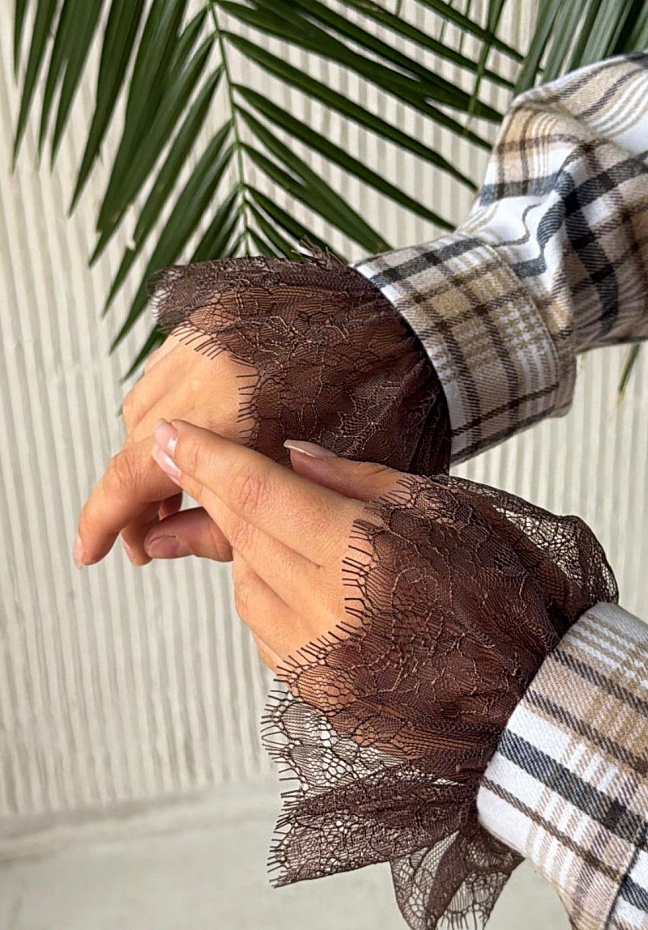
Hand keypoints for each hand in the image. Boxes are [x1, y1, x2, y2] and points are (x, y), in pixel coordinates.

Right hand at [74, 251, 448, 567]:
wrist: (413, 330)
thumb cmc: (385, 416)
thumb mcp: (308, 492)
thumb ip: (224, 523)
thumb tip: (157, 548)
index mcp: (239, 406)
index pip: (138, 471)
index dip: (106, 519)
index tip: (89, 554)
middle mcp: (211, 359)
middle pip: (137, 440)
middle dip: (135, 495)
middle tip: (151, 538)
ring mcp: (208, 328)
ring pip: (145, 404)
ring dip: (149, 453)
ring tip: (178, 497)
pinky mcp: (214, 311)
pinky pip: (167, 369)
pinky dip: (170, 411)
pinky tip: (198, 443)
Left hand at [148, 417, 614, 929]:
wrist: (526, 696)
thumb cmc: (500, 591)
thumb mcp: (444, 512)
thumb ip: (360, 482)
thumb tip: (291, 456)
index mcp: (369, 553)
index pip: (263, 495)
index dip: (210, 459)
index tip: (169, 435)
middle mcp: (333, 609)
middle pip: (244, 535)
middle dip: (210, 489)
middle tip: (183, 455)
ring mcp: (321, 657)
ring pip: (245, 583)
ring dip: (246, 546)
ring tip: (283, 526)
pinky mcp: (317, 691)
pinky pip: (263, 629)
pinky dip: (263, 595)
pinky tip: (295, 579)